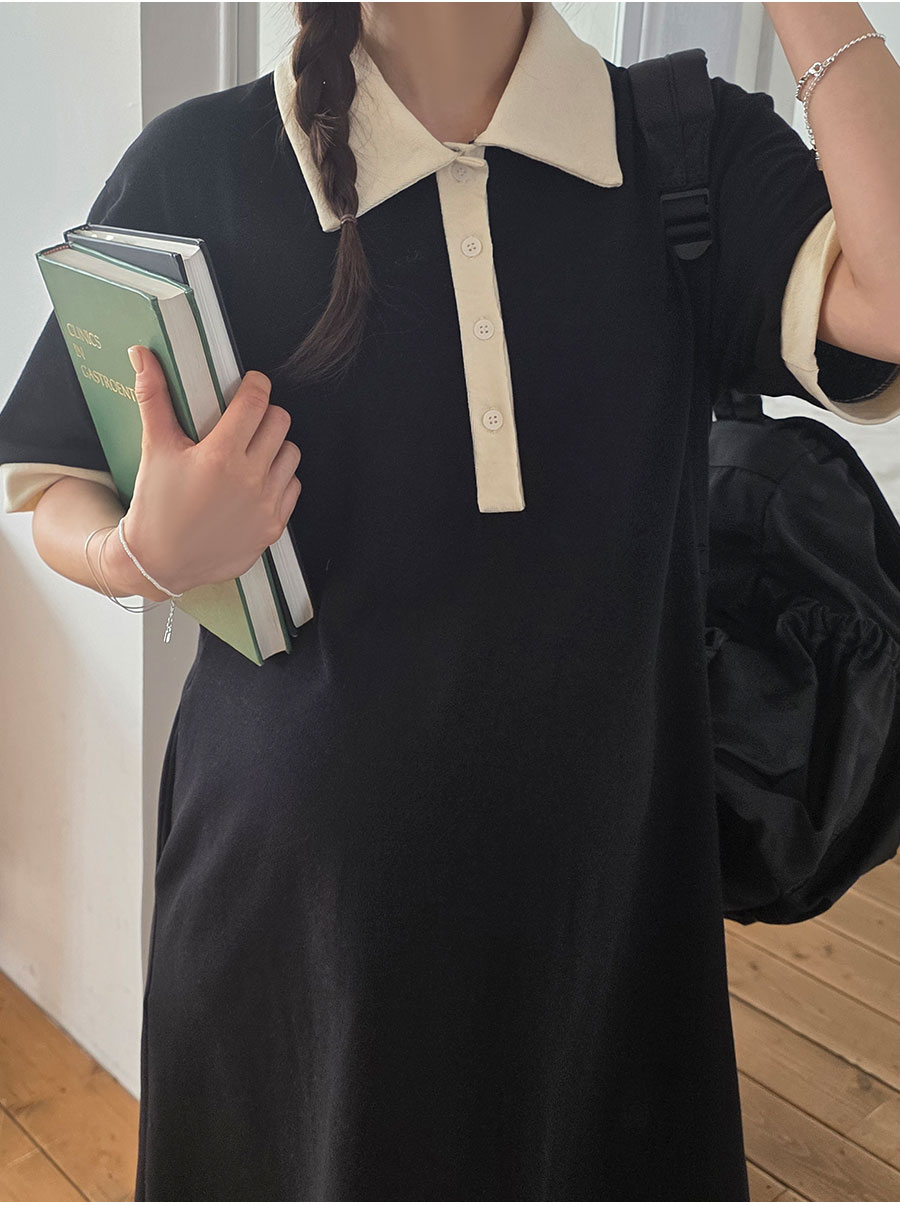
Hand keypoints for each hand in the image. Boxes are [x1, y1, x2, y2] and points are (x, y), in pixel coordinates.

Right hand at [118, 346, 301, 595]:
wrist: (160, 562)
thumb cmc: (156, 505)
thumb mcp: (156, 448)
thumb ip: (153, 398)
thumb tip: (142, 354)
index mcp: (221, 455)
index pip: (257, 401)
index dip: (256, 384)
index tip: (250, 384)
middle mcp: (250, 478)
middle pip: (280, 421)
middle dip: (265, 414)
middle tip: (246, 420)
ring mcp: (266, 504)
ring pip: (291, 452)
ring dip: (275, 446)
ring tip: (252, 451)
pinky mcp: (274, 526)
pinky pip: (293, 486)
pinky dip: (279, 479)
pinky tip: (256, 482)